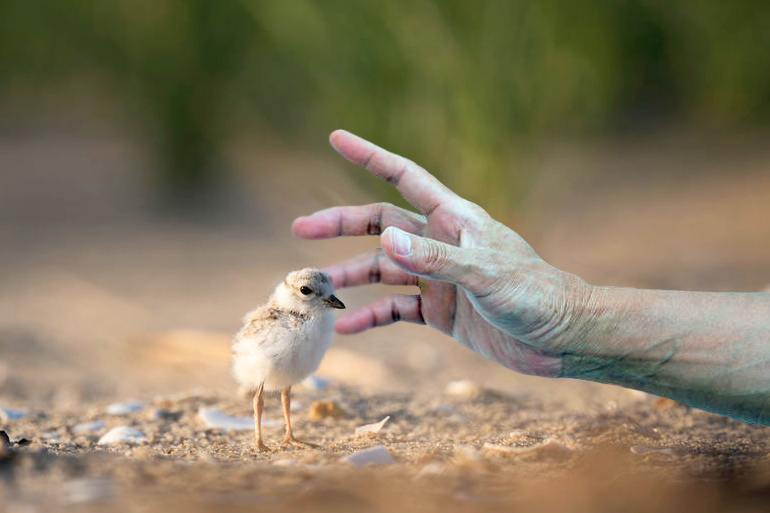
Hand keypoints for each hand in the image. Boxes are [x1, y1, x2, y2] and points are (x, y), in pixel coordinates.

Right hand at [292, 130, 593, 377]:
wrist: (561, 338)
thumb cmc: (534, 295)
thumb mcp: (484, 274)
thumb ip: (435, 259)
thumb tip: (385, 241)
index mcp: (453, 220)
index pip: (405, 177)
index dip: (370, 156)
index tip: (336, 138)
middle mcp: (440, 244)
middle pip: (381, 225)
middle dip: (341, 224)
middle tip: (301, 228)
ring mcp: (439, 278)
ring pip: (383, 270)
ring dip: (350, 277)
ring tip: (316, 290)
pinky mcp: (441, 311)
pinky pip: (396, 310)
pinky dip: (371, 316)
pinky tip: (346, 326)